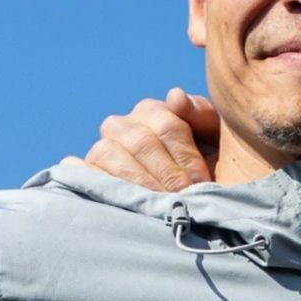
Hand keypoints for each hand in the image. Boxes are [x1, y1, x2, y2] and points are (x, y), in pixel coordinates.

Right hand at [62, 88, 218, 190]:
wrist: (197, 199)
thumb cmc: (210, 164)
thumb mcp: (216, 140)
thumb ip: (202, 114)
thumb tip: (174, 97)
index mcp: (153, 112)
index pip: (167, 126)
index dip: (185, 156)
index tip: (200, 182)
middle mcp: (124, 126)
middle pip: (140, 142)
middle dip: (166, 172)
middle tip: (184, 196)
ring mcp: (104, 149)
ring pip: (110, 154)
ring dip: (138, 181)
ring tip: (159, 203)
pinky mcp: (89, 174)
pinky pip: (84, 171)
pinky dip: (90, 177)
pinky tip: (109, 191)